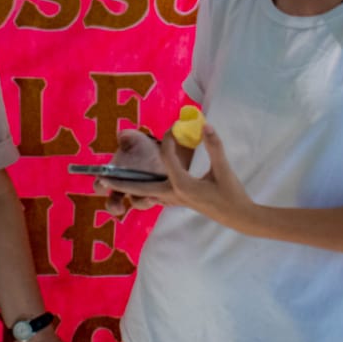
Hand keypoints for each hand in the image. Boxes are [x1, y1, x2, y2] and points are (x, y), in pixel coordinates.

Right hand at [93, 129, 164, 217]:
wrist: (165, 152)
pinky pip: (153, 201)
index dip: (100, 185)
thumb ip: (126, 137)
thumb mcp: (135, 140)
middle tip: (118, 208)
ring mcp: (140, 193)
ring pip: (137, 203)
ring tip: (148, 197)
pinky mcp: (156, 195)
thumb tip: (122, 136)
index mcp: (113, 176)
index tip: (104, 182)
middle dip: (114, 206)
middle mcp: (124, 187)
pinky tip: (158, 194)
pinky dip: (155, 199)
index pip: (100, 185)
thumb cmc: (144, 147)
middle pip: (113, 203)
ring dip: (140, 202)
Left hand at [96, 125, 254, 223]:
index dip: (168, 141)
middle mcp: (174, 195)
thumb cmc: (232, 193)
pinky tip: (140, 189)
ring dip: (131, 189)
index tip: (171, 128)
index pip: (167, 159)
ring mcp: (176, 201)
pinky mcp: (179, 203)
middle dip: (122, 183)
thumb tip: (206, 125)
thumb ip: (214, 146)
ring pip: (147, 196)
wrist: (240, 216)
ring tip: (113, 185)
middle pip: (142, 189)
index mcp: (183, 186)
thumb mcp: (223, 169)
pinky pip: (157, 197)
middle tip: (102, 179)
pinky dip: (146, 193)